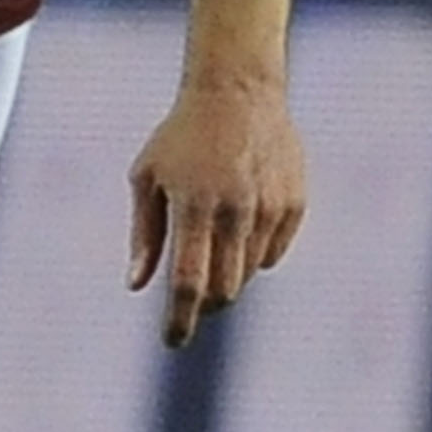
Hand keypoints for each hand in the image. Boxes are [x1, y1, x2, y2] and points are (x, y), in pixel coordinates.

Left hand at [126, 74, 306, 348]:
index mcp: (194, 206)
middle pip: (225, 289)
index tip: (172, 342)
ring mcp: (270, 208)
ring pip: (249, 272)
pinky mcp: (294, 203)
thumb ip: (144, 235)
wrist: (238, 89)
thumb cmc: (181, 136)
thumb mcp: (147, 177)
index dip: (180, 320)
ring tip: (214, 237)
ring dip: (229, 274)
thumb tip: (137, 285)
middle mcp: (236, 210)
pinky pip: (273, 253)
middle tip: (193, 294)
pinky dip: (254, 253)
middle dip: (206, 302)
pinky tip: (241, 221)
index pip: (189, 283)